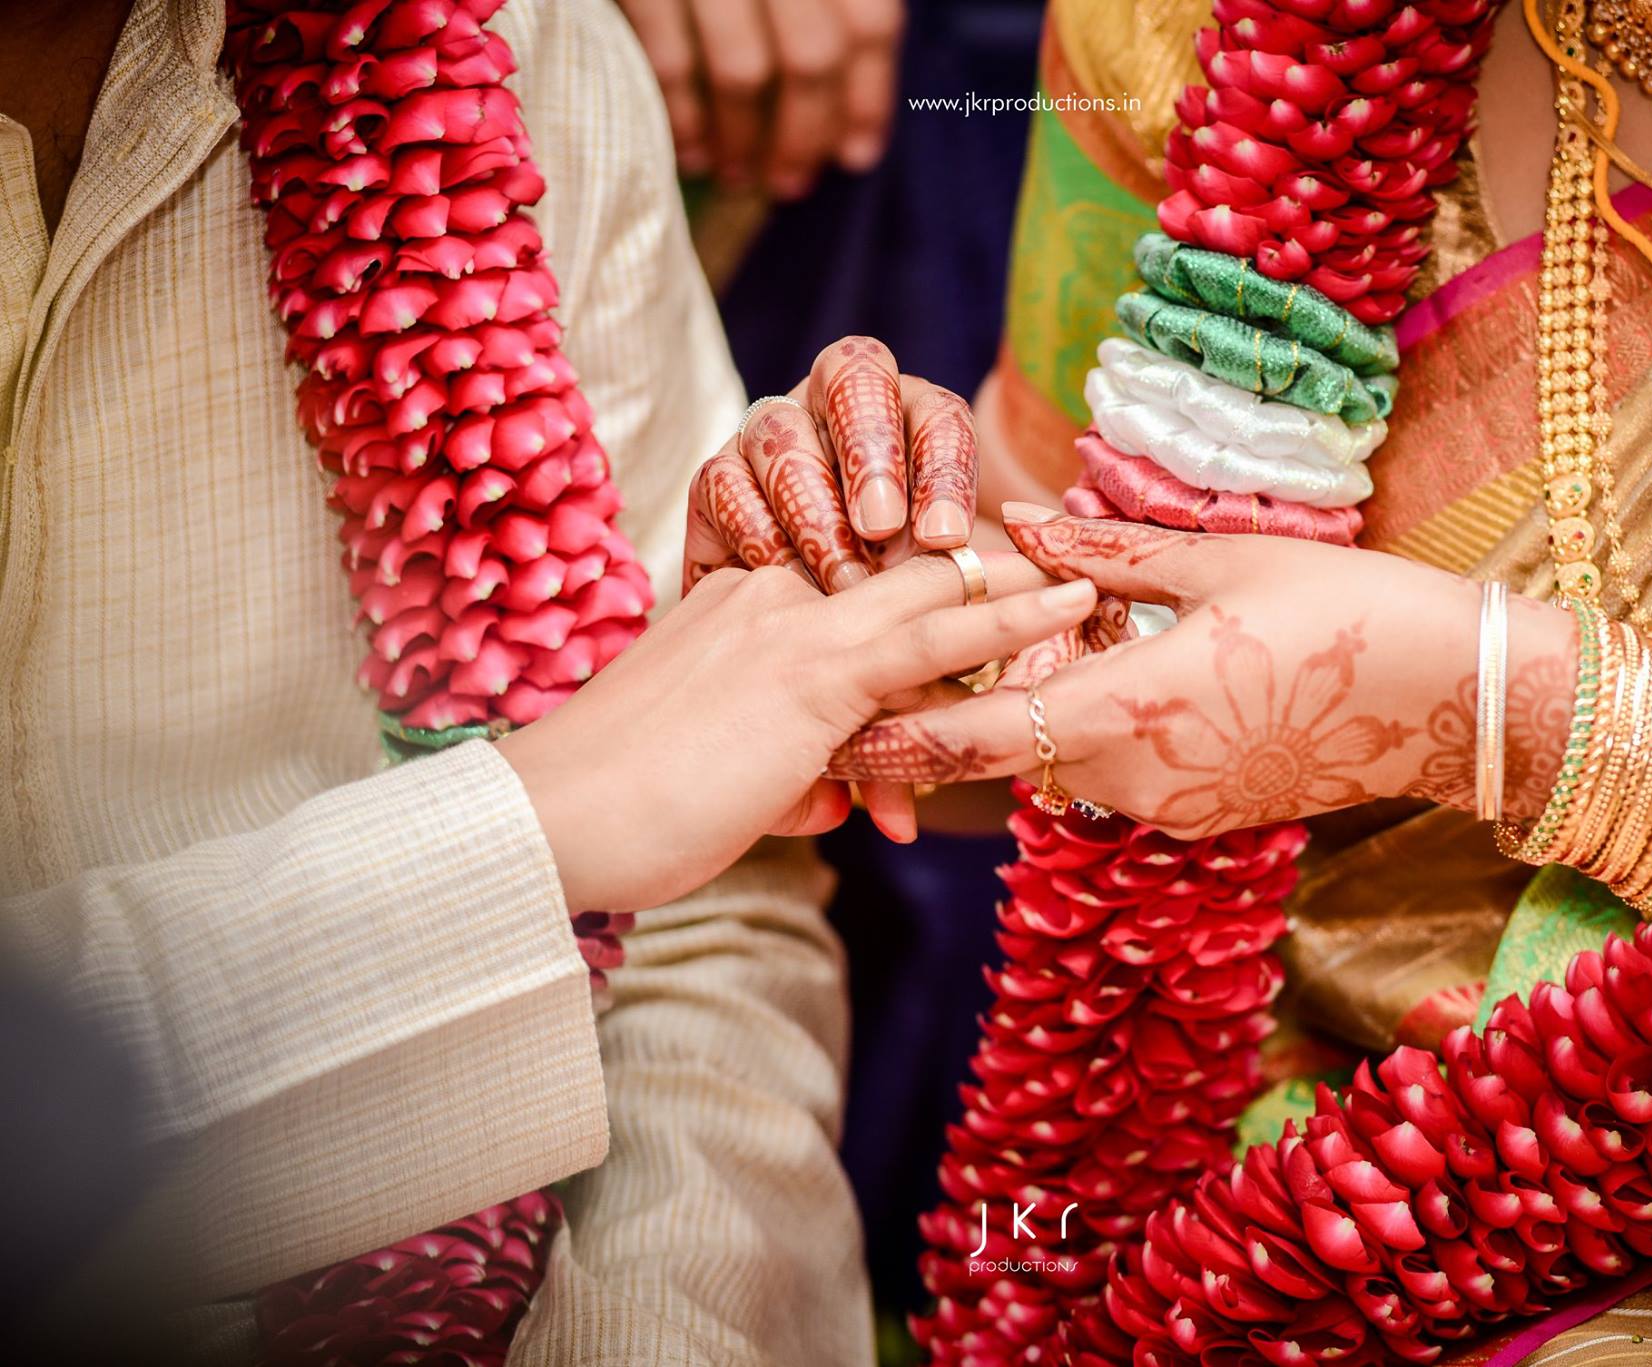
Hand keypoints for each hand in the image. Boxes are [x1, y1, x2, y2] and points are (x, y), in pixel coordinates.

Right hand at [498, 549, 1095, 911]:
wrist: (554, 823)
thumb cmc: (623, 814)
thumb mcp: (726, 781)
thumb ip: (791, 774)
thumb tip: (837, 803)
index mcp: (741, 607)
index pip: (859, 577)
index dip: (932, 579)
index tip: (999, 574)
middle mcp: (769, 595)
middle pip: (902, 567)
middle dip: (987, 572)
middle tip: (1072, 569)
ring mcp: (792, 625)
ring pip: (927, 588)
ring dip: (1018, 586)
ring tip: (1095, 574)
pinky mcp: (814, 672)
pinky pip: (932, 634)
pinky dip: (1009, 615)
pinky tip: (1066, 603)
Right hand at [616, 0, 903, 193]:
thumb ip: (826, 5)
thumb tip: (852, 119)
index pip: (870, 22)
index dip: (868, 98)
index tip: (855, 157)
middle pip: (812, 56)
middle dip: (804, 134)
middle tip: (791, 182)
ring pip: (743, 70)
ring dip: (744, 139)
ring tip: (738, 173)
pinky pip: (670, 60)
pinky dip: (684, 118)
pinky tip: (690, 151)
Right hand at [683, 336, 977, 593]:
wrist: (812, 630)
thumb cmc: (894, 594)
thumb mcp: (938, 575)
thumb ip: (958, 559)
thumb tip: (968, 562)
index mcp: (911, 413)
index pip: (937, 416)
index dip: (943, 471)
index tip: (945, 538)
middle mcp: (836, 401)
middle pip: (852, 380)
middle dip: (869, 453)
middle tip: (881, 527)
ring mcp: (772, 431)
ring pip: (782, 434)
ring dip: (814, 509)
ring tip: (842, 579)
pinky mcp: (717, 474)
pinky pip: (725, 484)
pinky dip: (758, 534)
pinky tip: (786, 581)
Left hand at [829, 506, 1578, 838]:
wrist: (1449, 700)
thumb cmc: (1345, 610)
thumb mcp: (1223, 563)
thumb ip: (1110, 553)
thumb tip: (1021, 525)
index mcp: (1134, 705)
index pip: (985, 736)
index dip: (903, 737)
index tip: (837, 728)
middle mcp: (1139, 774)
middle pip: (1013, 750)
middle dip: (964, 710)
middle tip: (919, 666)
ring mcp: (1170, 805)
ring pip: (1063, 760)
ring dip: (1039, 713)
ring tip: (1054, 642)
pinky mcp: (1199, 814)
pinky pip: (1115, 774)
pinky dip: (1096, 732)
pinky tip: (1131, 671)